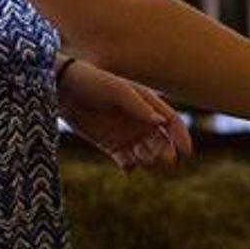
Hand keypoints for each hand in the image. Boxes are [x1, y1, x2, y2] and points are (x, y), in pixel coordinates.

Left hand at [58, 60, 192, 169]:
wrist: (63, 90)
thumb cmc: (92, 83)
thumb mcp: (117, 90)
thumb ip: (139, 105)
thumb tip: (161, 122)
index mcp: (148, 104)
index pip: (172, 122)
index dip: (182, 138)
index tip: (186, 153)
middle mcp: (141, 121)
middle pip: (163, 142)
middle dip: (166, 152)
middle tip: (160, 157)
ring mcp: (127, 135)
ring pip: (148, 154)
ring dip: (148, 159)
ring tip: (138, 154)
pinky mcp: (112, 146)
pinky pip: (128, 162)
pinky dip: (131, 165)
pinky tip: (126, 162)